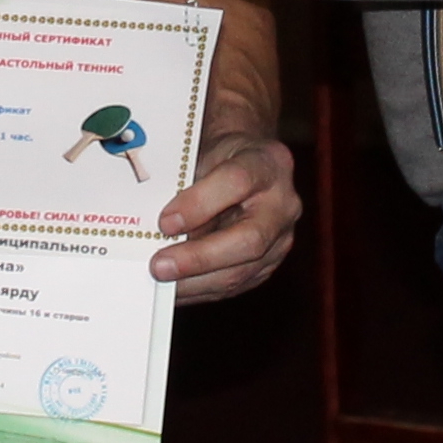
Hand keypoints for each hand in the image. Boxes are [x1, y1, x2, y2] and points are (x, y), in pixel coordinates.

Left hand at [151, 128, 298, 302]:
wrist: (248, 166)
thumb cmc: (221, 158)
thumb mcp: (204, 154)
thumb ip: (187, 186)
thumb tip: (159, 228)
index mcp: (267, 162)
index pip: (237, 182)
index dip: (200, 204)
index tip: (166, 221)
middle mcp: (284, 203)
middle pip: (249, 239)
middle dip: (199, 258)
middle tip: (159, 266)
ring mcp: (281, 238)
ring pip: (242, 270)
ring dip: (196, 282)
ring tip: (160, 282)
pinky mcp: (269, 263)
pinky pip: (236, 284)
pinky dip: (201, 289)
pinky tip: (175, 288)